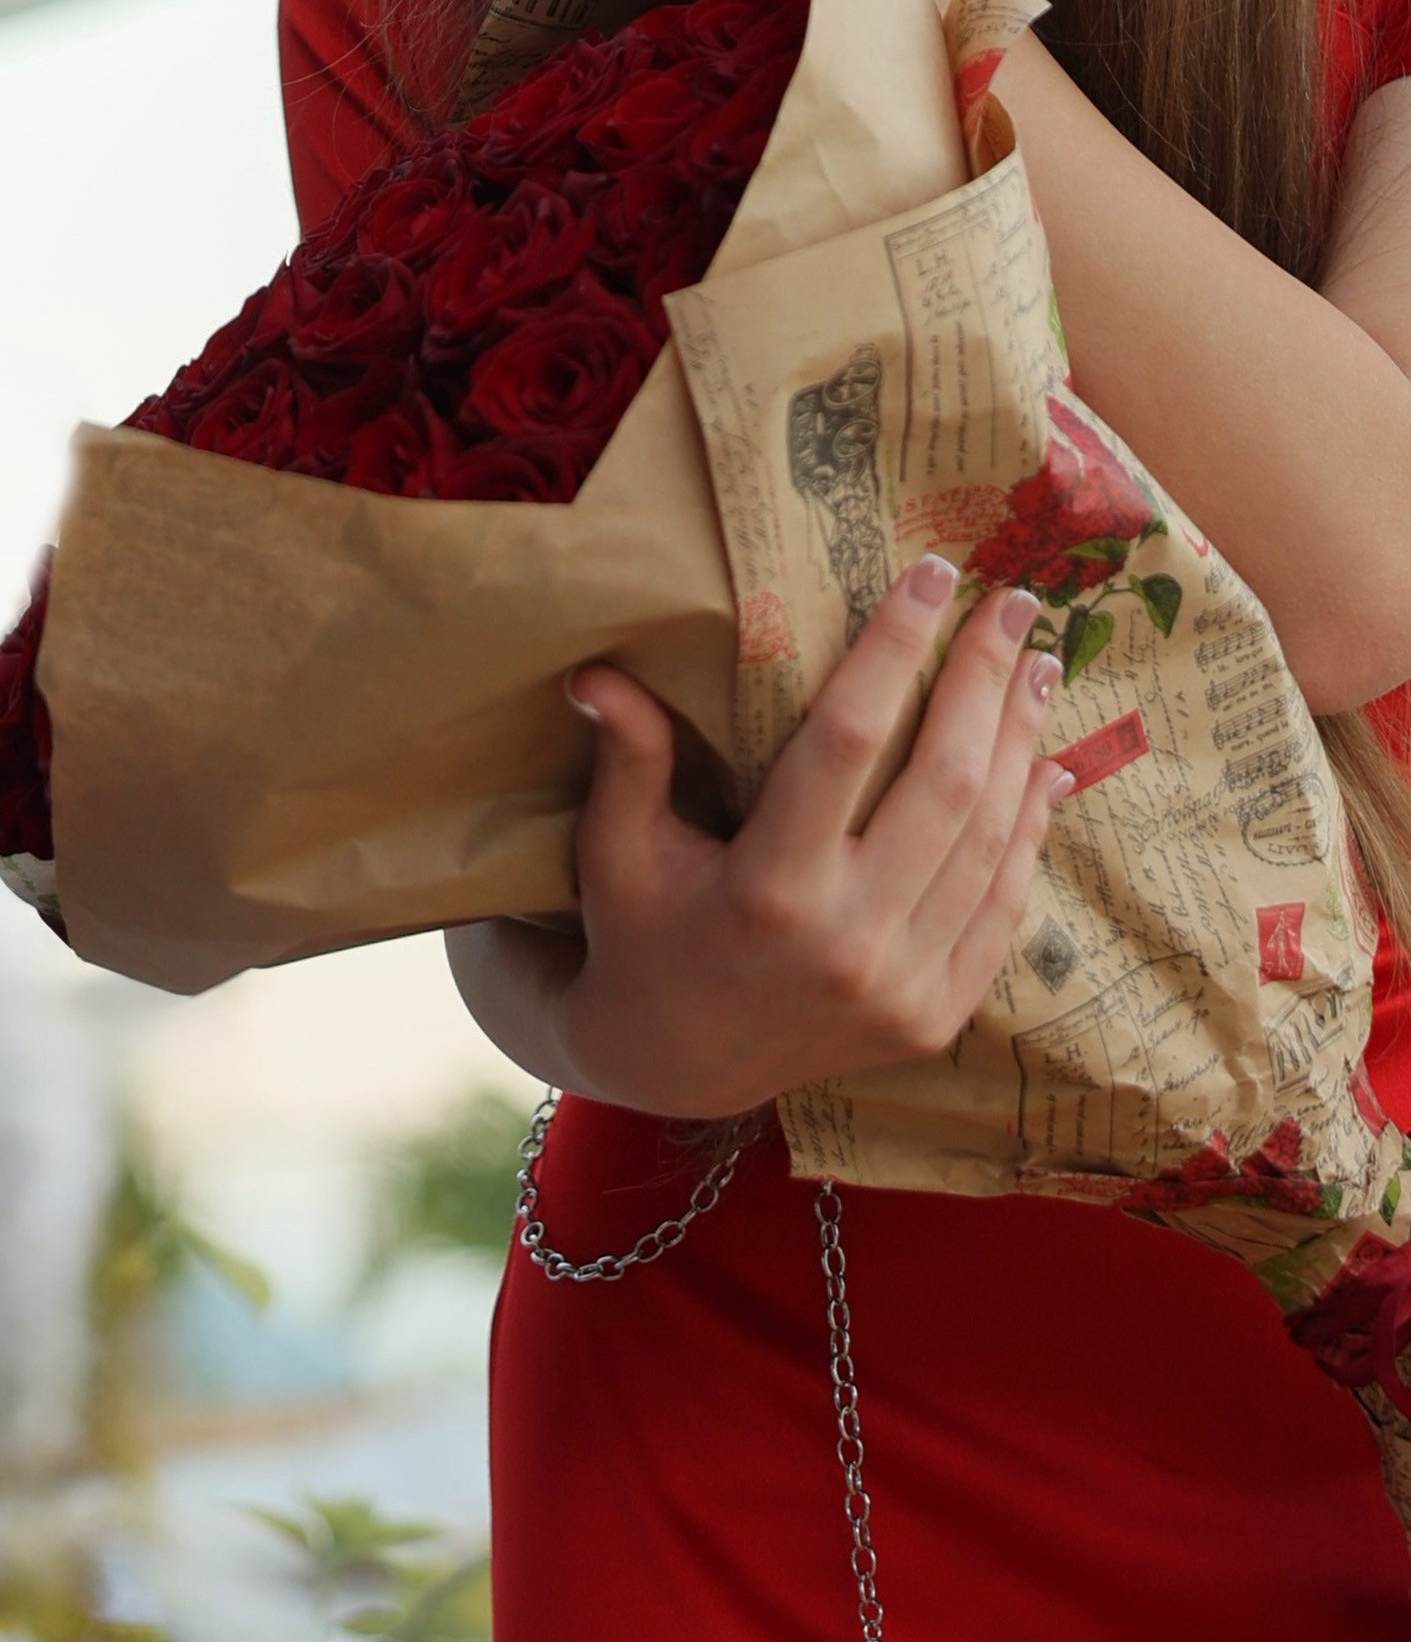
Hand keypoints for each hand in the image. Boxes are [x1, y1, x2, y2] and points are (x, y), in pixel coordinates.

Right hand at [554, 559, 1074, 1118]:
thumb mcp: (617, 850)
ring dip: (1020, 742)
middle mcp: (848, 942)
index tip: (931, 574)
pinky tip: (1044, 763)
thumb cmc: (641, 934)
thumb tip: (597, 667)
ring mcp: (904, 988)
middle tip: (1014, 602)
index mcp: (767, 891)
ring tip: (1036, 664)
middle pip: (943, 783)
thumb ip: (627, 757)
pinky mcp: (937, 1015)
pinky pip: (1003, 906)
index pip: (846, 741)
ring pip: (988, 840)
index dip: (893, 649)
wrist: (678, 1068)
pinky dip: (1029, 829)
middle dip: (984, 679)